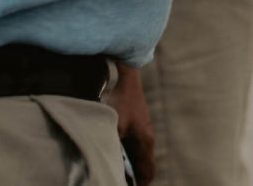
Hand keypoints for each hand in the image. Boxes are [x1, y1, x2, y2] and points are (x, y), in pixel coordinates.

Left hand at [105, 64, 154, 184]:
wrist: (128, 77)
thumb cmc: (120, 102)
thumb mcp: (112, 127)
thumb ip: (110, 147)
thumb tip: (104, 165)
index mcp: (145, 141)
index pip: (147, 172)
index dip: (139, 184)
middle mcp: (147, 137)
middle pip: (142, 165)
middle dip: (132, 176)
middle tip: (116, 181)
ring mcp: (142, 130)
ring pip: (137, 155)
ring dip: (128, 165)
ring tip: (113, 171)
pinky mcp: (135, 124)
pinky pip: (132, 146)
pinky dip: (125, 154)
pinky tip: (111, 153)